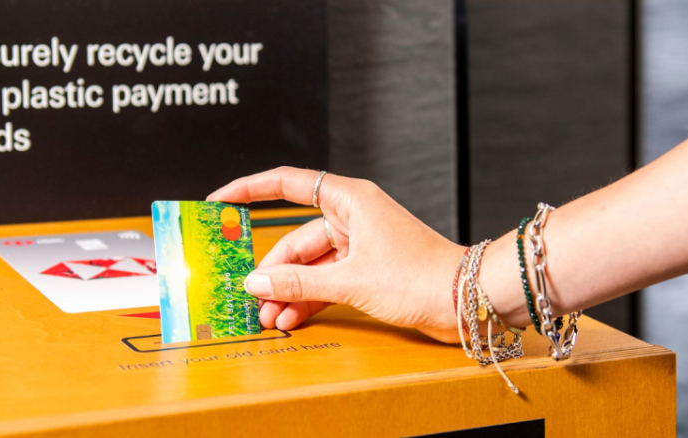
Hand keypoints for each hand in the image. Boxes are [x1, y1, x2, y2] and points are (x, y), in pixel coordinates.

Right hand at [207, 167, 467, 341]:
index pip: (287, 183)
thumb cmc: (421, 276)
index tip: (220, 201)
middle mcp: (353, 216)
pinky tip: (291, 318)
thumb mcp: (350, 281)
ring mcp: (361, 244)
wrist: (467, 300)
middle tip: (251, 296)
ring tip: (269, 317)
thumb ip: (298, 282)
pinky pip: (327, 279)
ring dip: (289, 291)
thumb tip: (257, 283)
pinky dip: (309, 298)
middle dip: (273, 270)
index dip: (250, 190)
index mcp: (349, 199)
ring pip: (310, 264)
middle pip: (296, 238)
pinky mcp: (368, 269)